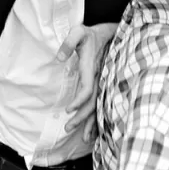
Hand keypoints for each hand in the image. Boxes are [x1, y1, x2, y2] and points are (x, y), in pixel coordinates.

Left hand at [59, 23, 118, 142]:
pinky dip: (98, 117)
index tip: (68, 109)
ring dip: (91, 122)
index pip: (88, 89)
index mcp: (92, 68)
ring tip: (84, 138)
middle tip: (68, 128)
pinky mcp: (103, 84)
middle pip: (93, 103)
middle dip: (82, 118)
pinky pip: (101, 103)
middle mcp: (99, 78)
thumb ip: (69, 42)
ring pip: (99, 106)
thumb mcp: (79, 31)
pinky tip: (94, 129)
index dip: (79, 101)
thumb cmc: (91, 33)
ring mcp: (103, 82)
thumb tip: (59, 58)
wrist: (109, 33)